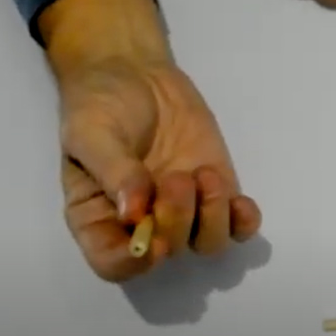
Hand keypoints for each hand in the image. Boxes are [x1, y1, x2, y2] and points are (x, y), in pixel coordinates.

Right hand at [40, 0, 261, 281]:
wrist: (133, 72)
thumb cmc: (99, 104)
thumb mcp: (90, 131)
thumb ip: (112, 171)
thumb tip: (134, 214)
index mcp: (98, 218)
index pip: (113, 264)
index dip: (133, 263)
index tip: (151, 241)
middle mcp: (143, 223)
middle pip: (169, 251)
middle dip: (177, 221)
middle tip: (176, 177)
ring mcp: (183, 208)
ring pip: (208, 243)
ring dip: (212, 218)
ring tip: (203, 175)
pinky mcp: (215, 190)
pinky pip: (238, 224)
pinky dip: (244, 222)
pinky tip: (242, 202)